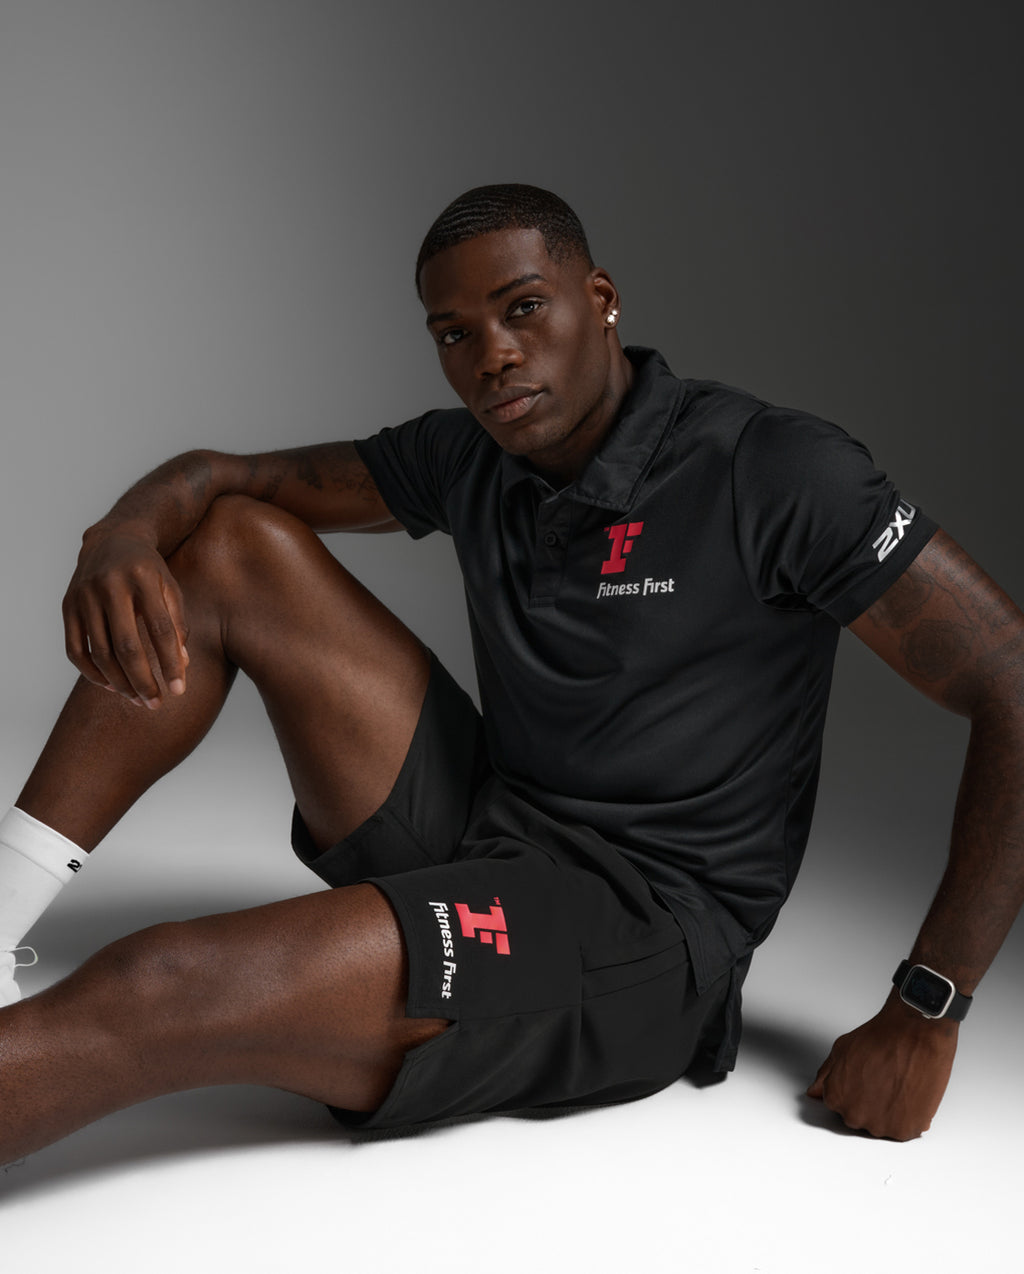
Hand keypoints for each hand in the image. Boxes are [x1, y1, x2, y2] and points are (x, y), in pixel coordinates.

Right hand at [62, 526, 188, 707]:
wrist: (111, 541)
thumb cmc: (149, 571)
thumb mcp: (170, 589)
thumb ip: (178, 625)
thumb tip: (183, 667)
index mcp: (144, 579)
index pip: (161, 630)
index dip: (170, 664)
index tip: (179, 691)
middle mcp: (111, 586)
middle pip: (127, 646)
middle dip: (143, 681)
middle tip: (155, 704)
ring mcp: (84, 596)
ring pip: (100, 652)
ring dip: (119, 682)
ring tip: (136, 698)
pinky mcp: (67, 606)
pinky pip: (75, 650)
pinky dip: (91, 673)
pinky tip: (111, 686)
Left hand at [806, 992, 957, 1139]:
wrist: (915, 1035)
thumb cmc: (882, 1038)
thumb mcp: (842, 1049)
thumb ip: (826, 1075)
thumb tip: (815, 1091)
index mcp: (835, 1097)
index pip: (837, 1104)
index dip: (852, 1089)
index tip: (863, 1079)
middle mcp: (854, 1116)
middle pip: (859, 1116)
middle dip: (868, 1102)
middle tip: (882, 1080)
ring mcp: (880, 1126)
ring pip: (882, 1125)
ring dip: (888, 1112)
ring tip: (897, 1085)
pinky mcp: (905, 1130)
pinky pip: (903, 1130)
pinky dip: (908, 1117)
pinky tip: (909, 1094)